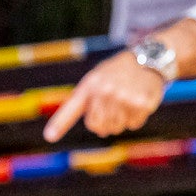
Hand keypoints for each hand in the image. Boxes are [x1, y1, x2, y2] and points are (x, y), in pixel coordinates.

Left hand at [43, 51, 166, 141]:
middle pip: (99, 128)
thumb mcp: (95, 79)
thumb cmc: (115, 74)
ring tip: (126, 102)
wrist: (146, 59)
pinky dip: (136, 118)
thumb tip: (76, 130)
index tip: (49, 137)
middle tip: (113, 109)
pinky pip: (134, 125)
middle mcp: (105, 92)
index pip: (72, 108)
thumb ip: (84, 102)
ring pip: (117, 128)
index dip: (60, 124)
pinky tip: (137, 101)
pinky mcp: (142, 104)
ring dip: (122, 121)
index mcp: (90, 85)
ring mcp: (125, 98)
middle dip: (105, 124)